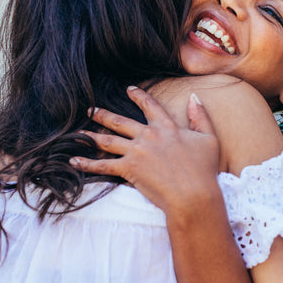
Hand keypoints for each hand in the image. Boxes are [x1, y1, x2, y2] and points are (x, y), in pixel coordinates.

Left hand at [70, 86, 221, 214]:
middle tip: (91, 110)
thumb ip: (200, 116)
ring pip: (108, 140)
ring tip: (78, 133)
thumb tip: (194, 97)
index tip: (129, 89)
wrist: (193, 194)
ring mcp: (136, 151)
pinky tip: (73, 160)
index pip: (150, 106)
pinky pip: (103, 165)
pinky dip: (87, 163)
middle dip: (103, 115)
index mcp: (166, 127)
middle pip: (120, 121)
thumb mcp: (208, 138)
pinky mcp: (128, 169)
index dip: (138, 96)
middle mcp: (148, 135)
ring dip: (91, 136)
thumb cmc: (204, 169)